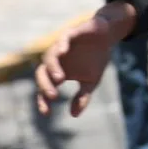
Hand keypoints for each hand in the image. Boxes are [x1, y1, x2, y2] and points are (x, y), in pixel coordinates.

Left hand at [35, 2, 134, 116]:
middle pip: (42, 73)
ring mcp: (61, 47)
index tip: (46, 113)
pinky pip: (62, 39)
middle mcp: (55, 60)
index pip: (45, 87)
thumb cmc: (95, 59)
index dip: (43, 100)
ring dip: (53, 67)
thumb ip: (82, 97)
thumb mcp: (91, 82)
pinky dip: (61, 44)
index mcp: (57, 72)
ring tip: (60, 79)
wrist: (106, 37)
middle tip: (53, 96)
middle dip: (45, 85)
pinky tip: (63, 51)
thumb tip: (73, 115)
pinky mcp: (70, 33)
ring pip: (50, 56)